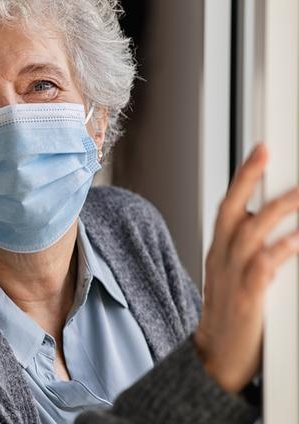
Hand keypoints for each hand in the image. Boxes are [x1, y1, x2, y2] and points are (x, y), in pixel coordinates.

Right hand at [193, 143, 298, 392]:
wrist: (217, 357)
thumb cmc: (231, 317)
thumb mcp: (233, 276)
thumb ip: (250, 250)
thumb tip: (274, 226)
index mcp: (219, 252)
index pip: (228, 207)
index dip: (243, 178)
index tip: (261, 152)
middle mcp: (222, 260)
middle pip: (231, 211)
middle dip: (248, 179)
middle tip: (267, 153)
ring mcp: (231, 278)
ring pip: (249, 235)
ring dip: (275, 211)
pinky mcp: (246, 300)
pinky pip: (262, 269)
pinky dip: (278, 251)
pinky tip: (296, 239)